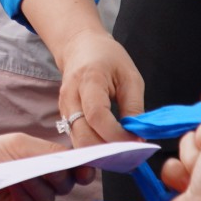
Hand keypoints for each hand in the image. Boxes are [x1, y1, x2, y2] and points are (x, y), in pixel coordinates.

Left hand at [0, 132, 95, 200]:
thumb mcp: (20, 145)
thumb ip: (48, 151)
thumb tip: (72, 161)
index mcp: (47, 165)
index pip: (72, 170)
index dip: (83, 171)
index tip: (86, 170)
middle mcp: (43, 185)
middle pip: (64, 185)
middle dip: (58, 176)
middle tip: (48, 168)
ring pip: (49, 198)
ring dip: (37, 185)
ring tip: (21, 174)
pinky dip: (25, 197)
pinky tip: (14, 187)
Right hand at [52, 30, 145, 147]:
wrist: (80, 47)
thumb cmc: (108, 58)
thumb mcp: (130, 77)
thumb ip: (134, 107)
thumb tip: (137, 136)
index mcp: (89, 80)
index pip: (97, 115)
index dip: (116, 134)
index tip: (136, 142)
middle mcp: (70, 96)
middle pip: (83, 135)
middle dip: (108, 150)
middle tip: (130, 153)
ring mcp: (63, 108)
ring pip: (78, 142)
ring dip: (100, 153)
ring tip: (122, 152)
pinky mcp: (63, 116)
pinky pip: (77, 138)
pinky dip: (93, 147)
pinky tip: (110, 147)